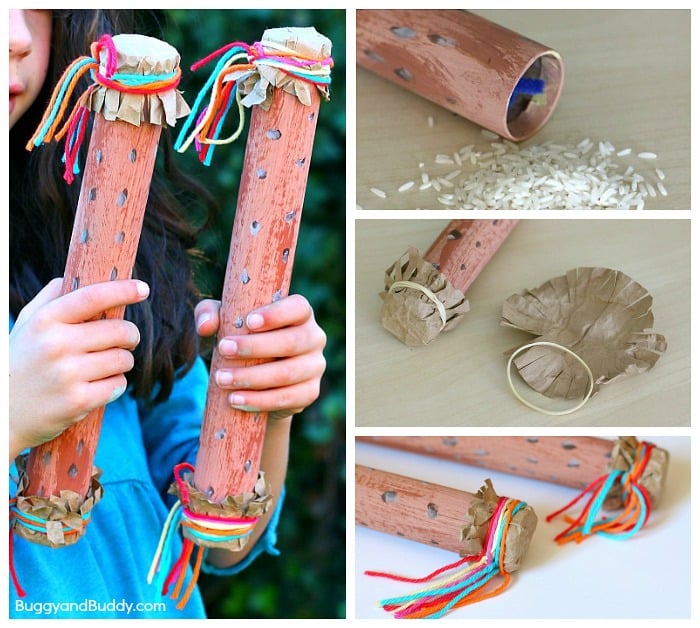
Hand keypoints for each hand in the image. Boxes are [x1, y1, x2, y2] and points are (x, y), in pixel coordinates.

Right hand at [9, 278, 148, 461]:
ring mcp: (67, 374)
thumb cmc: (21, 364)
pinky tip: (98, 386)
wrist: (3, 415)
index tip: (143, 288)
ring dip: (122, 362)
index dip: (123, 290)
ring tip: (104, 366)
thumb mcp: (26, 326)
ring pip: (124, 359)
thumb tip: (77, 277)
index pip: (93, 297)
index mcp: (45, 321)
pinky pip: (119, 384)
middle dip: (130, 336)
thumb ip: (50, 299)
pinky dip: (115, 384)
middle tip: (125, 340)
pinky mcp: (78, 401)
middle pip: (120, 330)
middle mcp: (56, 345)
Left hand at [195, 294, 326, 419]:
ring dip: (252, 378)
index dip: (277, 314)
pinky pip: (288, 398)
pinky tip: (236, 400)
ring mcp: (315, 366)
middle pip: (291, 342)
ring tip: (222, 379)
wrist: (256, 379)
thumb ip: (210, 315)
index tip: (248, 322)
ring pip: (287, 373)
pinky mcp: (309, 392)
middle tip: (224, 350)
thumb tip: (206, 327)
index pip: (298, 307)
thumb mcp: (225, 322)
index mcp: (300, 314)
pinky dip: (260, 401)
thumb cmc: (242, 339)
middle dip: (255, 347)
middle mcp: (314, 337)